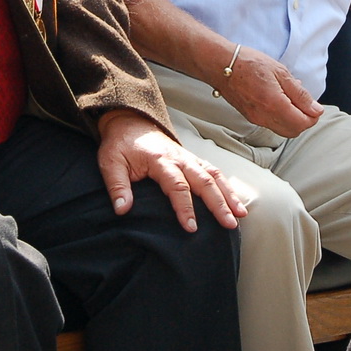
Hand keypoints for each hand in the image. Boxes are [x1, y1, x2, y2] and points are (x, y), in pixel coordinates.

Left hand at [97, 111, 245, 231]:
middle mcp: (179, 158)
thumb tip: (122, 209)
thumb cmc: (120, 145)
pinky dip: (227, 186)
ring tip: (240, 214)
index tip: (191, 228)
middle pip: (204, 181)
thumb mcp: (110, 162)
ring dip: (229, 194)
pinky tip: (236, 200)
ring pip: (214, 175)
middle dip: (218, 204)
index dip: (185, 207)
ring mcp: (188, 158)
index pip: (177, 186)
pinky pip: (214, 171)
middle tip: (229, 224)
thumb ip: (117, 186)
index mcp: (160, 160)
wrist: (129, 122)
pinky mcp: (192, 159)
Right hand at [217, 46, 323, 137]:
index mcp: (275, 105)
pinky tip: (280, 100)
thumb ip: (299, 94)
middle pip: (293, 131)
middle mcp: (265, 117)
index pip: (302, 123)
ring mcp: (256, 119)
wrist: (221, 65)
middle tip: (306, 104)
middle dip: (304, 121)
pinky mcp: (250, 117)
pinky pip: (271, 124)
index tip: (315, 106)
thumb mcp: (280, 72)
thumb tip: (315, 109)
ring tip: (292, 99)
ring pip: (282, 130)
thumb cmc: (249, 64)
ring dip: (292, 119)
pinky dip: (281, 117)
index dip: (313, 116)